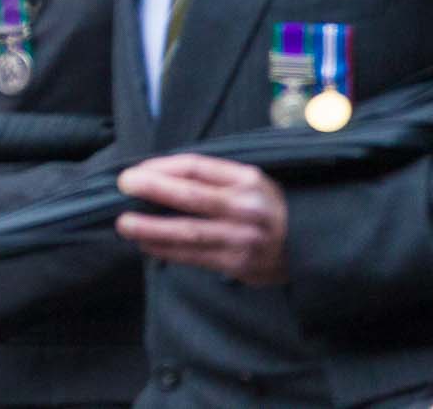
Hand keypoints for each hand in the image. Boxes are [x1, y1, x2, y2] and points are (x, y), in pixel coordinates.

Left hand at [115, 154, 287, 284]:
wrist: (309, 246)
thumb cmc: (266, 207)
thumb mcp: (248, 181)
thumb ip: (210, 177)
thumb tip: (155, 174)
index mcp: (247, 180)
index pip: (196, 168)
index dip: (161, 168)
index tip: (134, 172)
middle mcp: (246, 208)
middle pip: (191, 197)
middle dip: (153, 190)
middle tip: (122, 186)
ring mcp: (243, 239)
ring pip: (189, 232)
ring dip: (152, 228)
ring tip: (124, 224)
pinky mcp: (239, 265)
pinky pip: (194, 257)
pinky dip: (166, 250)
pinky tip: (146, 245)